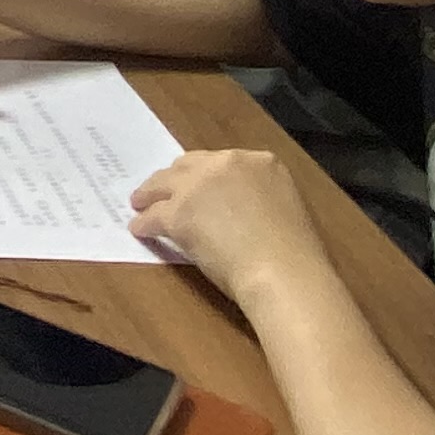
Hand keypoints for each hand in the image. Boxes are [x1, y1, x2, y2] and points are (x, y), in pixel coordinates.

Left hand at [128, 147, 333, 311]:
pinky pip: (153, 215)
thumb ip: (259, 200)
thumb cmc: (294, 254)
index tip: (197, 184)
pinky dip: (144, 223)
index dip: (205, 175)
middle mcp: (227, 164)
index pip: (221, 162)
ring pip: (164, 183)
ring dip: (150, 194)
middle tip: (163, 190)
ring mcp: (199, 185)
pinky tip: (140, 230)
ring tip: (140, 204)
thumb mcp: (283, 209)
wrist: (283, 272)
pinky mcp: (178, 211)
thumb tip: (241, 213)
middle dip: (174, 179)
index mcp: (261, 163)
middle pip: (188, 165)